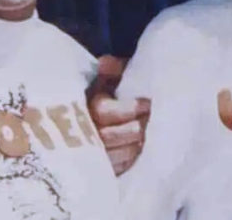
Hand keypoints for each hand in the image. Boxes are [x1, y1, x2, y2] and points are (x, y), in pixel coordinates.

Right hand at [87, 55, 150, 175]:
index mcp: (83, 108)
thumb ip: (109, 69)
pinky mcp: (97, 168)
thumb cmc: (102, 93)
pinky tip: (138, 147)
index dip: (128, 109)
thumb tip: (107, 62)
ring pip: (113, 155)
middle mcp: (82, 133)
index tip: (146, 103)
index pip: (103, 112)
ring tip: (146, 134)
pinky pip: (116, 169)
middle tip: (149, 120)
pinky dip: (130, 159)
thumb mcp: (105, 77)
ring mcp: (88, 154)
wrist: (89, 116)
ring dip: (135, 144)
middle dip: (134, 128)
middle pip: (108, 137)